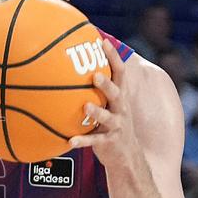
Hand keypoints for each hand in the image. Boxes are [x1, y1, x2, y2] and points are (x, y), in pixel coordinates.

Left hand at [68, 39, 141, 169]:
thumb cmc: (111, 123)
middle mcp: (120, 108)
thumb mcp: (110, 104)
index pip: (119, 72)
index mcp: (119, 96)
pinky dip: (82, 141)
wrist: (127, 155)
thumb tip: (76, 66)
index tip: (103, 42)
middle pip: (116, 93)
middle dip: (106, 84)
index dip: (113, 57)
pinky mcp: (109, 142)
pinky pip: (94, 142)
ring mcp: (116, 125)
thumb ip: (99, 88)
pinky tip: (70, 141)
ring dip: (96, 112)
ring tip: (85, 106)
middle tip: (95, 76)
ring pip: (107, 117)